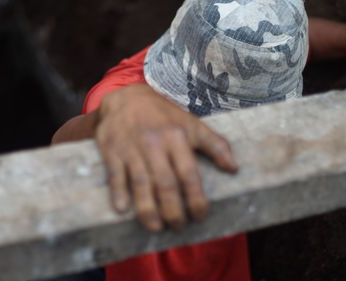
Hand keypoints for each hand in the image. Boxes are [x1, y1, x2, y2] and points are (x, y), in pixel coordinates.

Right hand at [96, 83, 237, 231]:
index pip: (189, 174)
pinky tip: (123, 209)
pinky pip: (115, 175)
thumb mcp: (191, 124)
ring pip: (141, 183)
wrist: (126, 97)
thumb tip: (234, 168)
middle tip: (178, 226)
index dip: (196, 199)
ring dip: (148, 208)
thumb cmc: (163, 115)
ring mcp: (131, 148)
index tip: (200, 216)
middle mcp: (154, 144)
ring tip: (156, 227)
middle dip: (173, 210)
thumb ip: (215, 144)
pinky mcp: (112, 151)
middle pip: (165, 183)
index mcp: (177, 137)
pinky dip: (118, 193)